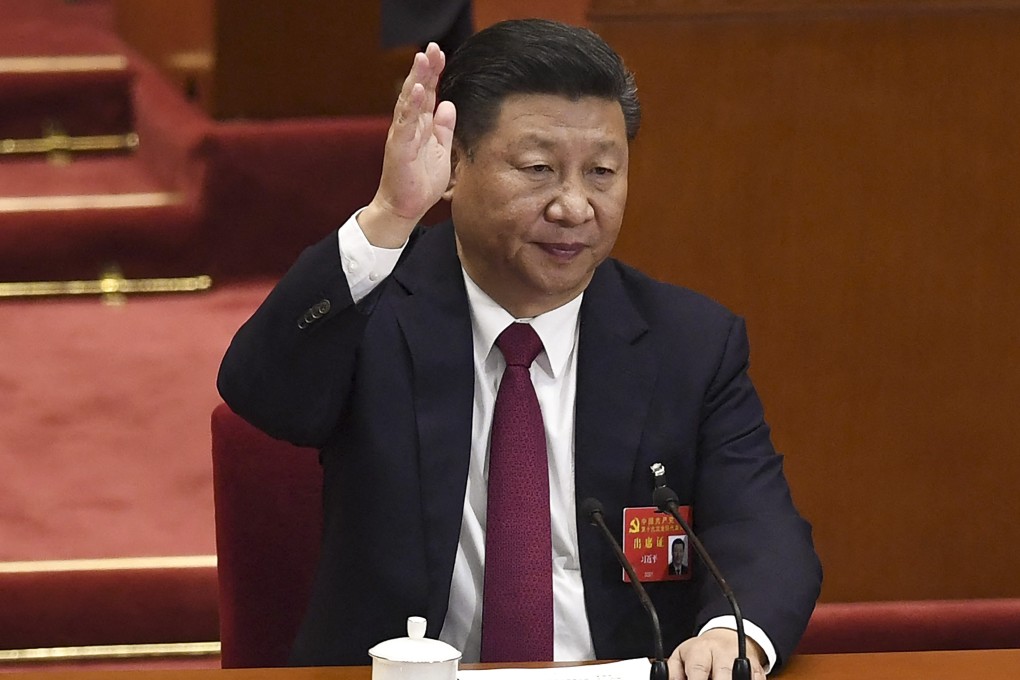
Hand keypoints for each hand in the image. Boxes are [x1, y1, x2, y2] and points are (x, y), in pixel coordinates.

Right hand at [360, 42, 456, 246]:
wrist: (405, 207)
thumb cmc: (420, 181)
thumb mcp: (440, 150)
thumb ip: (443, 127)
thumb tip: (448, 105)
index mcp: (420, 125)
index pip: (427, 93)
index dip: (433, 73)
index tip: (440, 53)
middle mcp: (409, 126)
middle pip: (417, 91)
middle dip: (425, 69)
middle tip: (432, 47)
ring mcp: (402, 135)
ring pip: (408, 102)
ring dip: (416, 80)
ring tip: (423, 59)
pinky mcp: (399, 149)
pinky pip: (405, 125)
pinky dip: (411, 107)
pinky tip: (416, 92)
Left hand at [668, 629, 765, 679]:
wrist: (726, 637)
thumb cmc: (700, 653)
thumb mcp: (680, 657)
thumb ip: (672, 672)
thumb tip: (666, 679)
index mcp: (701, 651)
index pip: (698, 670)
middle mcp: (723, 654)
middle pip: (724, 675)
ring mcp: (742, 661)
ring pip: (742, 676)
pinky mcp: (757, 670)